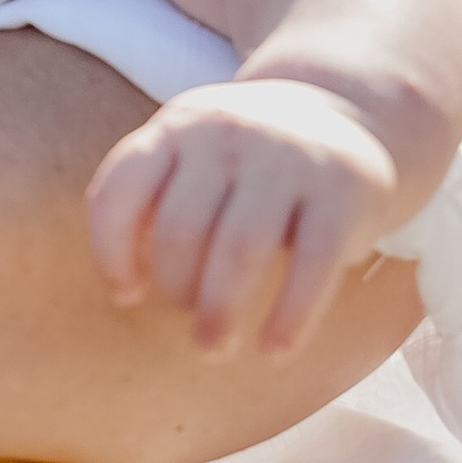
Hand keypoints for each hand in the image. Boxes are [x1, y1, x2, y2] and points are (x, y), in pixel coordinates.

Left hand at [88, 76, 403, 357]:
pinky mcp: (344, 191)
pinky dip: (290, 316)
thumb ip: (150, 199)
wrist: (350, 112)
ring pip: (239, 249)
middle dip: (177, 289)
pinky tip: (275, 350)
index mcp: (178, 129)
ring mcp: (289, 159)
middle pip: (181, 229)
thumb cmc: (247, 159)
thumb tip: (125, 291)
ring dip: (221, 311)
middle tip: (189, 321)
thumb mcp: (192, 153)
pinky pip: (312, 264)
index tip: (127, 295)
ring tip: (214, 348)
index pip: (121, 191)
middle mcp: (229, 135)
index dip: (111, 253)